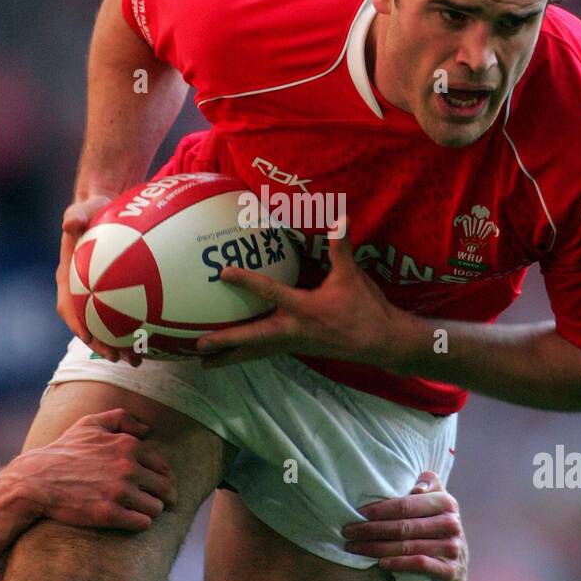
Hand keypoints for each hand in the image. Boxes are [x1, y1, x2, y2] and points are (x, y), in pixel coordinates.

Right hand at [6, 409, 176, 532]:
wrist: (36, 480)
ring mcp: (119, 492)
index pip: (162, 467)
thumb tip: (148, 430)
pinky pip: (142, 523)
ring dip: (149, 511)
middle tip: (155, 503)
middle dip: (162, 497)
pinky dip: (139, 523)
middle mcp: (128, 468)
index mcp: (128, 446)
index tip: (155, 487)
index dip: (161, 478)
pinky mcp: (110, 514)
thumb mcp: (90, 424)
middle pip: (165, 488)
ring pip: (156, 508)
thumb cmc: (64, 451)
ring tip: (139, 511)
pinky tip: (129, 520)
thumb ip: (122, 419)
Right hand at [56, 192, 139, 365]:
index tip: (90, 338)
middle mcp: (79, 291)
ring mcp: (95, 295)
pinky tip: (153, 338)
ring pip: (104, 327)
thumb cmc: (91, 210)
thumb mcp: (83, 209)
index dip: (77, 324)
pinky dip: (133, 329)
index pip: (68, 306)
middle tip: (120, 358)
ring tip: (137, 360)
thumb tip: (70, 222)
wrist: (102, 210)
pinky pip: (122, 316)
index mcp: (68, 277)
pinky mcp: (113, 294)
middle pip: (87, 325)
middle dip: (101, 345)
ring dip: (118, 345)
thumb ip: (76, 214)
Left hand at [196, 233, 397, 367]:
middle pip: (253, 337)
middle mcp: (294, 330)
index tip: (223, 273)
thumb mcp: (352, 275)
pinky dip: (248, 355)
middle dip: (226, 342)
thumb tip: (340, 215)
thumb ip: (341, 247)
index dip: (246, 281)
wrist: (381, 342)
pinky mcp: (299, 349)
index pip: (269, 292)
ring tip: (202, 364)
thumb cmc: (365, 309)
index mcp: (304, 308)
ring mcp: (295, 343)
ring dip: (230, 357)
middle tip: (198, 346)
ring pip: (257, 352)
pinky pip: (266, 352)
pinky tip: (233, 357)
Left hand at [341, 471, 467, 580]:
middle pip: (403, 526)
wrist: (456, 564)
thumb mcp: (435, 500)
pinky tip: (380, 562)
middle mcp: (450, 523)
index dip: (380, 509)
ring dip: (376, 548)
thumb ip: (428, 484)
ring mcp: (452, 547)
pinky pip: (419, 564)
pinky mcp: (450, 569)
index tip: (358, 513)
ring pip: (407, 546)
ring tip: (354, 547)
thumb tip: (417, 488)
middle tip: (348, 531)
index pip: (406, 505)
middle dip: (371, 529)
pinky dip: (398, 563)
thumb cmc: (435, 525)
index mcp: (446, 502)